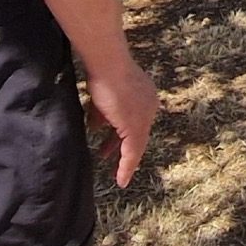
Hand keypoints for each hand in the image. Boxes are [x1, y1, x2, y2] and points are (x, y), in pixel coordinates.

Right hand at [84, 56, 158, 187]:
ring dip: (123, 160)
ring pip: (135, 145)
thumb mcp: (102, 97)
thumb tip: (96, 126)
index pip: (135, 121)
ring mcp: (144, 118)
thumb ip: (102, 113)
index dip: (124, 135)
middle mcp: (149, 107)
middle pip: (136, 134)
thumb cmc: (103, 74)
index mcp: (145, 97)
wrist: (108, 64)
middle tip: (112, 160)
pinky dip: (126, 167)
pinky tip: (121, 180)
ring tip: (116, 173)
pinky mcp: (136, 128)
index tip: (116, 146)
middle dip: (122, 148)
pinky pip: (132, 153)